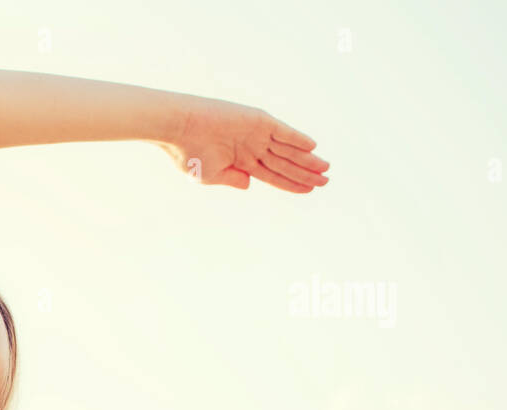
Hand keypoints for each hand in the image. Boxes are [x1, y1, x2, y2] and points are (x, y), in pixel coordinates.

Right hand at [156, 95, 329, 192]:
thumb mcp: (210, 175)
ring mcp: (256, 134)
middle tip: (325, 181)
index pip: (273, 175)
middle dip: (305, 173)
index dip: (291, 183)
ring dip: (306, 159)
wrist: (180, 128)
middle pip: (285, 164)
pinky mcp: (258, 121)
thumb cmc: (188, 152)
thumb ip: (232, 179)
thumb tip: (250, 184)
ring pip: (287, 150)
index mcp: (241, 162)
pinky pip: (282, 132)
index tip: (309, 190)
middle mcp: (252, 148)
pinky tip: (312, 147)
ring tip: (325, 169)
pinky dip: (297, 139)